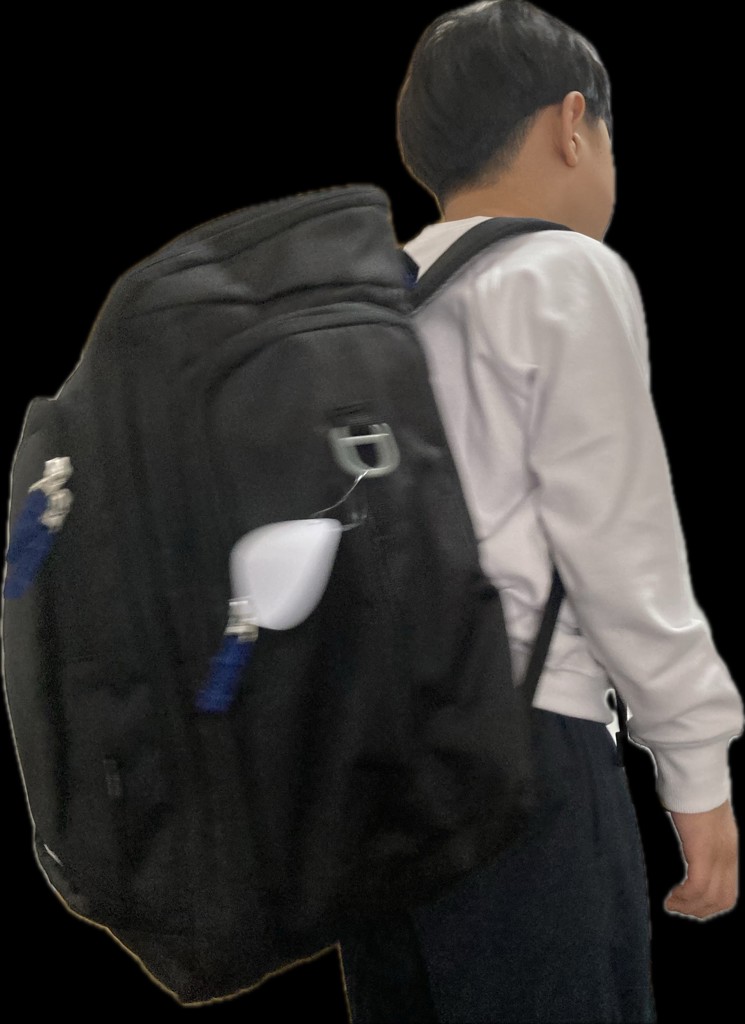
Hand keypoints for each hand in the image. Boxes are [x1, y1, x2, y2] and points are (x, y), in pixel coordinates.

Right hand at [663, 798, 737, 919]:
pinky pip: (698, 886)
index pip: (728, 890)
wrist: (695, 776)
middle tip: (677, 907)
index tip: (688, 902)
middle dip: (699, 910)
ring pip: (711, 898)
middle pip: (723, 900)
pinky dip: (685, 897)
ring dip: (689, 906)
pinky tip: (671, 895)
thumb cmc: (691, 790)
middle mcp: (727, 856)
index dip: (709, 903)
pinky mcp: (703, 852)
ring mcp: (718, 856)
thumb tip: (687, 839)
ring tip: (671, 903)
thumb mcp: (702, 818)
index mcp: (728, 848)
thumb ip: (700, 833)